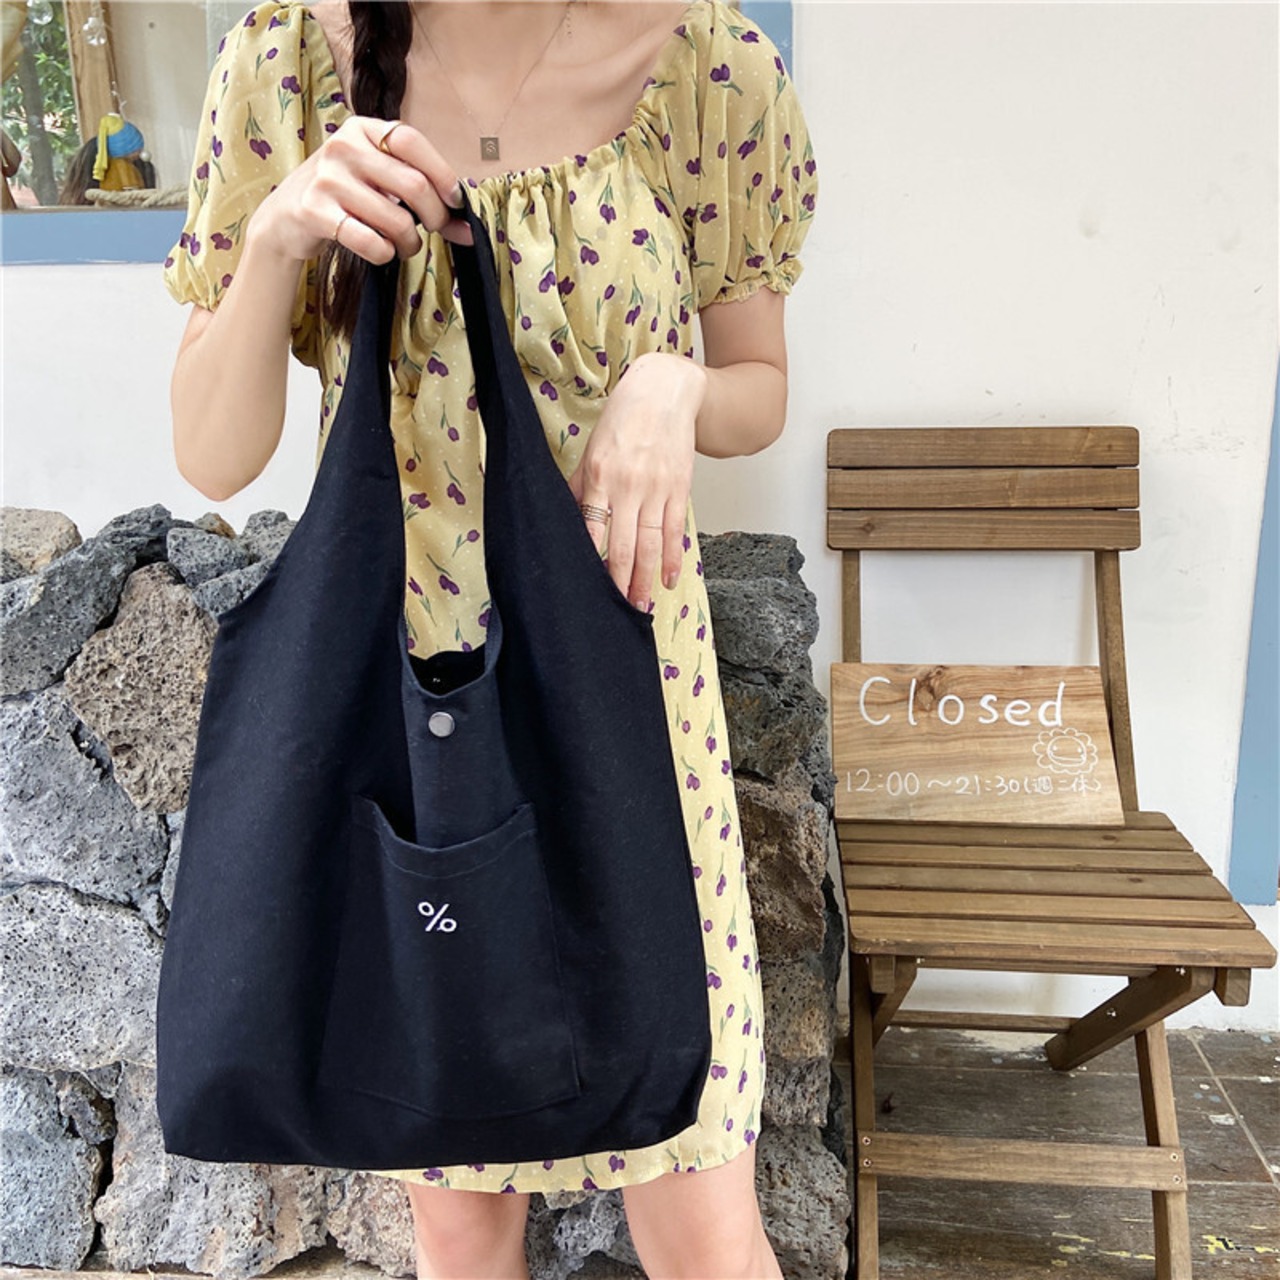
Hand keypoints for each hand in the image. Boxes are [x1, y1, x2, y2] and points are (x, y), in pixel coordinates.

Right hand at [248, 115, 472, 262]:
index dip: (443, 174)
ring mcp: (327, 178)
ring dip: (410, 243)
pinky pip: (371, 242)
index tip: (455, 201)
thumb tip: (469, 230)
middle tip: (433, 230)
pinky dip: (386, 254)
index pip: (413, 142)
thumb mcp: (379, 183)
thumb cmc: (344, 197)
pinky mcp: (314, 211)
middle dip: (436, 217)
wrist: (286, 217)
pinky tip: (382, 251)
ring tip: (404, 245)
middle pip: (415, 186)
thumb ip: (422, 196)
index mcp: (363, 129)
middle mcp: (343, 146)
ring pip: (397, 221)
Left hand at [566, 352, 706, 610]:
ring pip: (650, 544)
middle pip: (624, 545)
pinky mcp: (678, 489)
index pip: (593, 530)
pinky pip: (674, 530)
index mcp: (600, 477)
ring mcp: (656, 489)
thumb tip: (566, 518)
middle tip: (619, 610)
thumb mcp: (593, 449)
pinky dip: (673, 557)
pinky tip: (670, 578)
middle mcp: (628, 486)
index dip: (593, 562)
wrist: (665, 391)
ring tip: (642, 605)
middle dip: (621, 581)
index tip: (589, 588)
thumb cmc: (623, 419)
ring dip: (647, 578)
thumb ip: (580, 486)